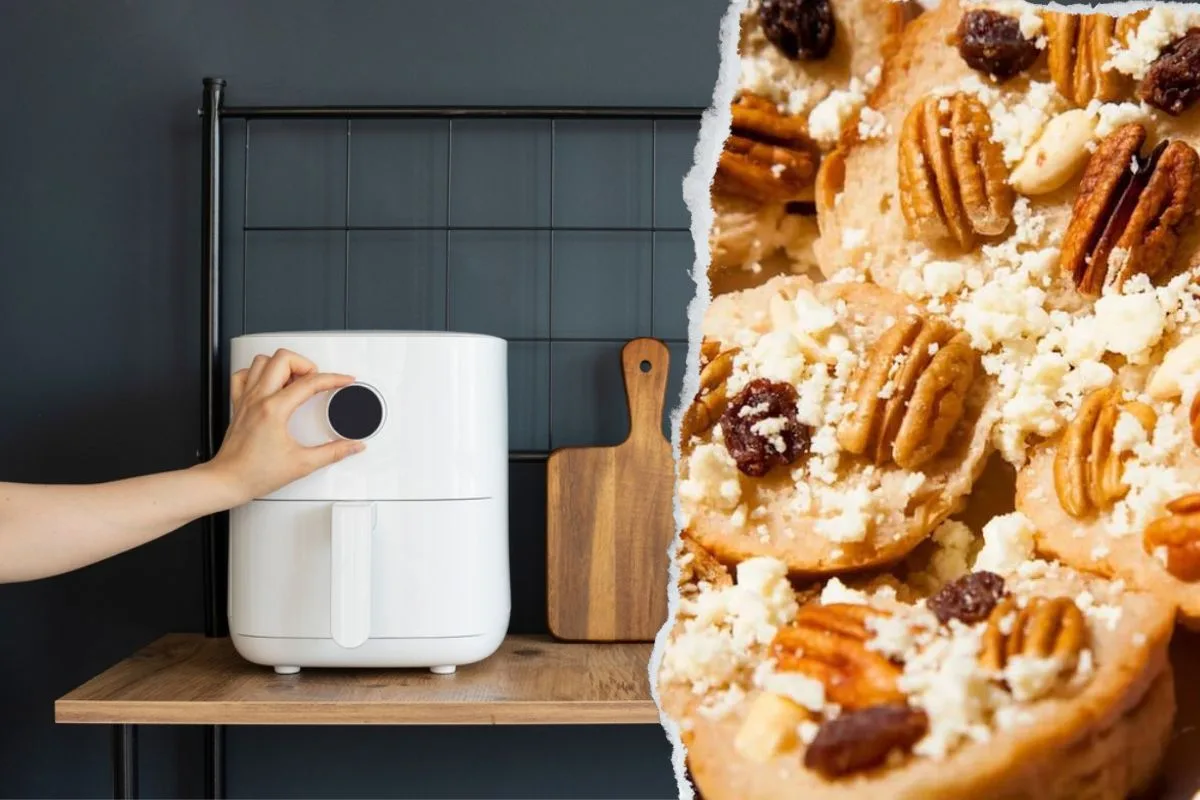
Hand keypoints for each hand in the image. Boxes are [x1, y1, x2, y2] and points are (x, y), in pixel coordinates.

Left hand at [206, 348, 364, 503]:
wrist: (227, 481)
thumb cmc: (254, 473)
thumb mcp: (302, 464)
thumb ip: (333, 452)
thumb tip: (352, 445)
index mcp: (274, 409)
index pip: (309, 383)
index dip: (333, 379)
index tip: (343, 381)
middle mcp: (258, 399)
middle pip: (283, 359)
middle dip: (306, 364)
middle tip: (316, 380)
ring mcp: (246, 399)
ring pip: (262, 361)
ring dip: (282, 365)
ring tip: (295, 380)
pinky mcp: (238, 405)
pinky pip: (243, 375)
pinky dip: (257, 373)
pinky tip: (269, 383)